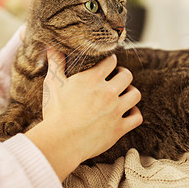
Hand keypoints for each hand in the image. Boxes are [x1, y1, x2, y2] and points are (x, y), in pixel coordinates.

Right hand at [25, 47, 141, 180]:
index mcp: (92, 79)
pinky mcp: (119, 128)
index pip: (111, 61)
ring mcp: (116, 110)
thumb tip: (51, 45)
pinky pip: (137, 117)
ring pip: (135, 94)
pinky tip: (127, 113)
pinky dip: (134, 114)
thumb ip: (56, 63)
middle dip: (123, 75)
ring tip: (123, 94)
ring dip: (130, 92)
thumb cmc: (55, 112)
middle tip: (116, 78)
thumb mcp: (52, 84)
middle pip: (127, 76)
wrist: (61, 142)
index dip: (110, 61)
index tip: (107, 65)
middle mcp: (108, 92)